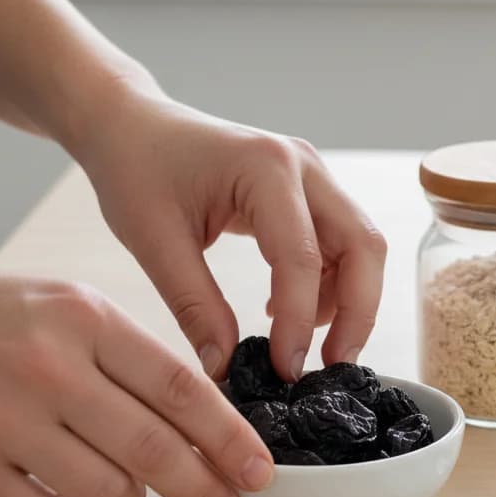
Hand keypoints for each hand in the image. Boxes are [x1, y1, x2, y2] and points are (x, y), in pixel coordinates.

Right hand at [0, 262, 273, 496]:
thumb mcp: (72, 310)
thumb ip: (135, 361)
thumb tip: (206, 429)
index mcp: (86, 319)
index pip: (179, 388)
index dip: (229, 437)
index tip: (259, 470)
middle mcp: (48, 367)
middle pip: (153, 448)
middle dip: (204, 489)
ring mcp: (1, 419)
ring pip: (106, 493)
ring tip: (120, 483)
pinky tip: (64, 496)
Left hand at [71, 80, 386, 382]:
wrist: (132, 125)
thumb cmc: (136, 169)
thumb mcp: (153, 241)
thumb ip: (194, 307)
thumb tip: (225, 370)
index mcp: (265, 168)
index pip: (302, 257)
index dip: (299, 321)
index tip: (285, 371)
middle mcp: (304, 166)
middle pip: (363, 246)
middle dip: (358, 313)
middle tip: (333, 367)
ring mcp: (312, 177)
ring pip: (361, 247)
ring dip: (349, 302)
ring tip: (306, 347)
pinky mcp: (309, 193)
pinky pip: (340, 245)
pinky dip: (328, 286)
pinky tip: (287, 312)